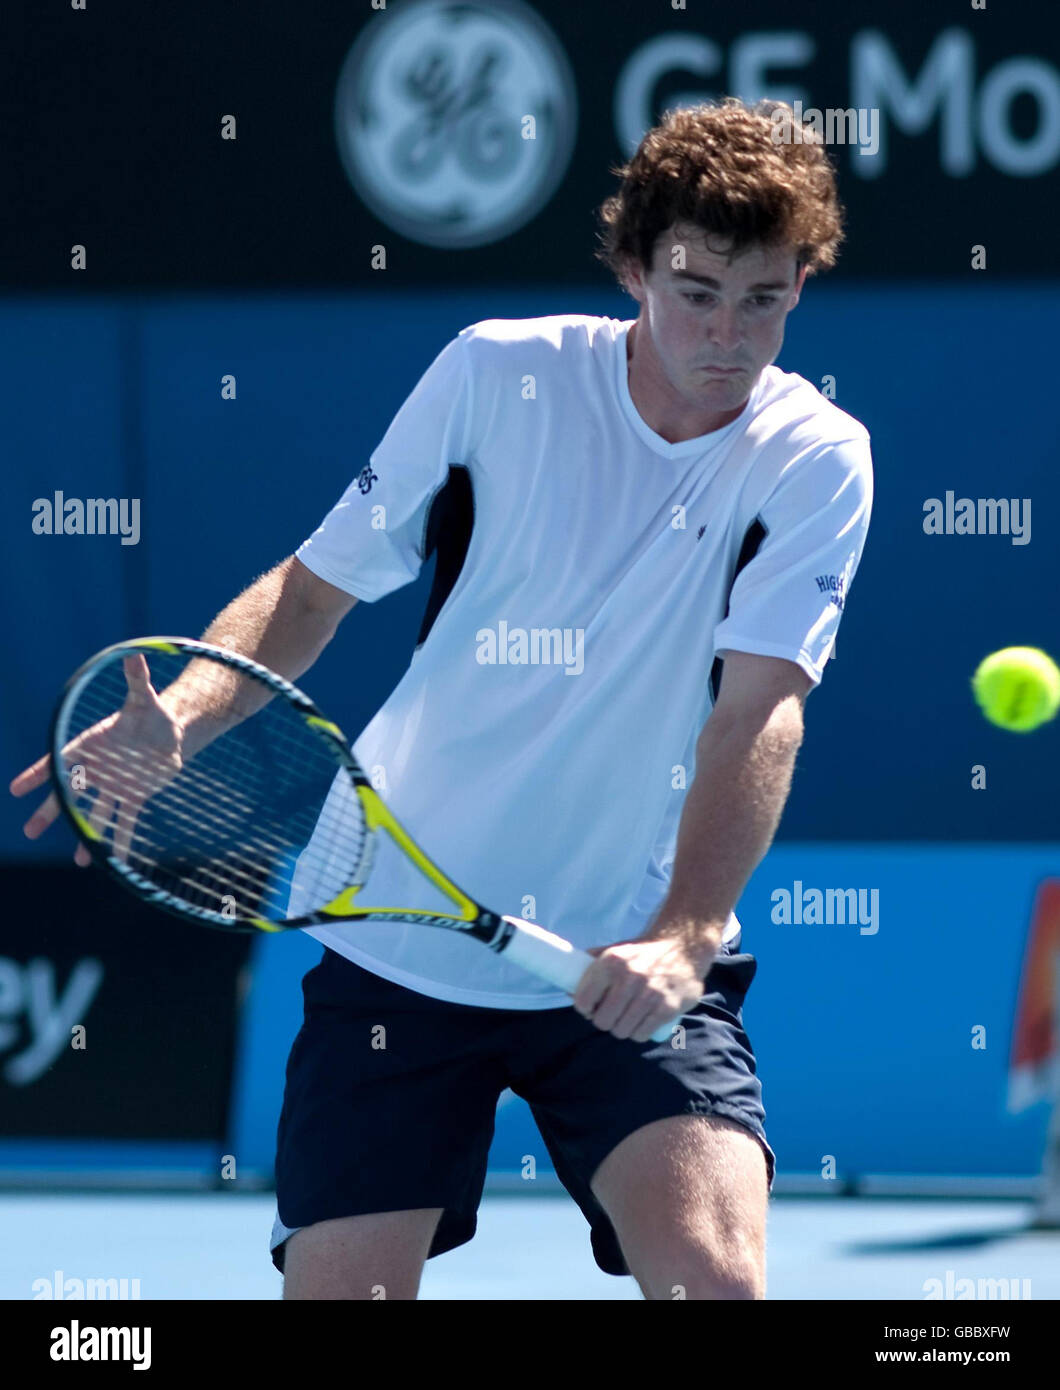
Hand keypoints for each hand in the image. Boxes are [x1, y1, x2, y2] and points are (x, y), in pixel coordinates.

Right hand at [9, 655, 184, 865]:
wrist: (171, 730)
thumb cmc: (151, 712)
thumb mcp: (143, 696)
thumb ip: (136, 678)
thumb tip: (135, 652)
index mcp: (91, 745)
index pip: (59, 760)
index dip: (38, 774)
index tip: (18, 788)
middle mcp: (98, 768)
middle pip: (69, 792)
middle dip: (50, 810)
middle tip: (29, 830)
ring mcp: (114, 784)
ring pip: (95, 813)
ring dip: (86, 834)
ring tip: (79, 859)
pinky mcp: (134, 795)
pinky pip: (125, 819)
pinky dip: (120, 839)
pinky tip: (112, 860)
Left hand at [572, 935, 717, 1042]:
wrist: (684, 947)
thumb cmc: (643, 953)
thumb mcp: (615, 950)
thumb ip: (591, 966)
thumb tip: (567, 989)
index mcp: (611, 962)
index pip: (583, 1001)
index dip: (585, 1008)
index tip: (591, 1008)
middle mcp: (629, 978)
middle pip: (602, 1021)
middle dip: (604, 1021)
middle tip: (611, 1015)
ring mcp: (649, 994)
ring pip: (621, 1031)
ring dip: (622, 1028)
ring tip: (627, 1018)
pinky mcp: (667, 1008)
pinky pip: (642, 1034)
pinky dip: (638, 1033)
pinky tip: (641, 1022)